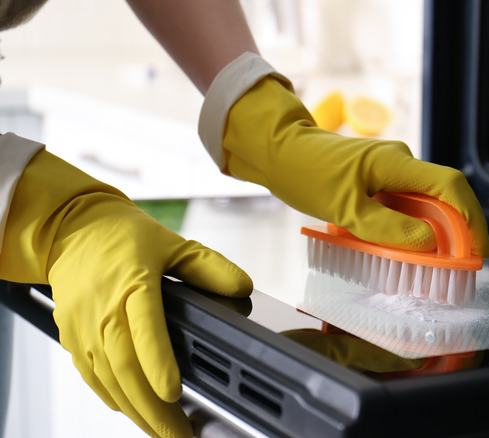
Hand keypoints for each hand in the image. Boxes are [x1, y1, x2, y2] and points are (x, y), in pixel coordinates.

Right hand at [0, 150, 252, 437]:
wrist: (70, 229)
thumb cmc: (121, 235)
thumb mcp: (172, 243)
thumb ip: (209, 267)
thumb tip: (242, 287)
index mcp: (132, 283)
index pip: (145, 329)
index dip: (159, 363)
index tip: (174, 392)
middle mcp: (104, 309)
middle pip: (126, 367)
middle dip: (153, 407)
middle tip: (178, 432)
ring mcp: (84, 327)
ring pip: (108, 379)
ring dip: (136, 410)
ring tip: (163, 432)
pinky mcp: (72, 338)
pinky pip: (91, 377)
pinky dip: (113, 399)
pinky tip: (134, 411)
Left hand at [220, 75, 488, 257]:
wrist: (279, 152)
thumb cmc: (307, 173)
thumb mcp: (346, 210)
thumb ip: (388, 229)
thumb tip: (428, 244)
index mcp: (397, 163)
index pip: (451, 185)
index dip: (472, 217)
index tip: (479, 249)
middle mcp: (401, 163)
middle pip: (445, 196)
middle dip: (460, 230)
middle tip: (463, 265)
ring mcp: (392, 171)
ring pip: (427, 202)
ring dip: (437, 232)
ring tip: (438, 264)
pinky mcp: (381, 180)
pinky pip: (407, 205)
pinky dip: (414, 227)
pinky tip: (409, 248)